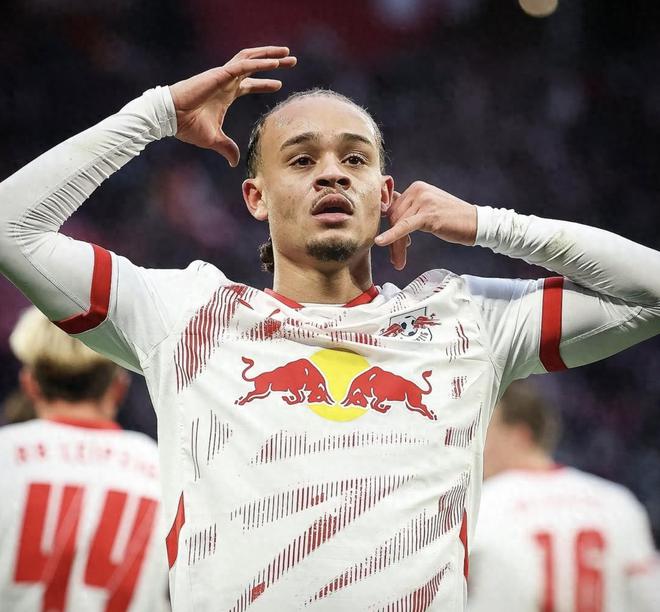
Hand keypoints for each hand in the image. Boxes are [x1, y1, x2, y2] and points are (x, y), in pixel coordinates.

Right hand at [169, 46, 296, 166]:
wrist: (170, 117)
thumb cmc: (188, 126)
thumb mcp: (214, 140)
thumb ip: (227, 148)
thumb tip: (235, 162)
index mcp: (226, 94)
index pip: (249, 84)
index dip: (265, 83)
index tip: (279, 84)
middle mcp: (226, 82)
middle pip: (254, 66)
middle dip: (273, 62)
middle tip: (291, 61)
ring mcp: (223, 76)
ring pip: (250, 59)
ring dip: (269, 55)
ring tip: (287, 54)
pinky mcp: (219, 74)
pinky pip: (244, 65)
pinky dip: (260, 63)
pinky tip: (274, 63)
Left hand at [374, 181, 477, 269]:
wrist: (476, 223)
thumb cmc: (453, 219)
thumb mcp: (428, 208)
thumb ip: (410, 209)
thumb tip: (387, 214)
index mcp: (416, 187)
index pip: (393, 208)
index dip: (390, 228)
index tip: (392, 244)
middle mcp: (418, 190)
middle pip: (393, 217)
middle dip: (392, 240)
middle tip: (396, 257)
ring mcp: (423, 201)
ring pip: (398, 225)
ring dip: (396, 246)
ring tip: (398, 261)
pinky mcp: (428, 214)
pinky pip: (404, 226)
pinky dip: (392, 236)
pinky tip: (380, 242)